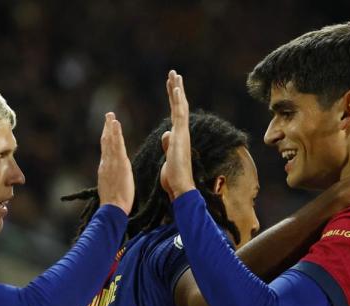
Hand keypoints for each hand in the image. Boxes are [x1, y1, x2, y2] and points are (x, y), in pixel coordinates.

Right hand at [97, 112, 134, 214]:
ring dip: (110, 127)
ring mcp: (111, 162)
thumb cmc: (115, 204)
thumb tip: (116, 178)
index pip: (106, 151)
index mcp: (105, 169)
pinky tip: (115, 123)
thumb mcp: (112, 189)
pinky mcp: (118, 163)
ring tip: (111, 115)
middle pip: (105, 142)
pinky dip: (115, 133)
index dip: (107, 139)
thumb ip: (113, 180)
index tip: (108, 130)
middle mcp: (106, 163)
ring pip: (110, 141)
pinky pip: (117, 145)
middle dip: (106, 128)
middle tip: (108, 115)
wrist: (112, 209)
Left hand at [160, 70, 195, 199]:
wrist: (180, 187)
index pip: (175, 113)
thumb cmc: (174, 176)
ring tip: (175, 74)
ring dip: (178, 90)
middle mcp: (182, 132)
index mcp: (177, 136)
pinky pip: (180, 114)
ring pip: (181, 106)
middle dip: (176, 89)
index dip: (173, 99)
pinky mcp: (181, 135)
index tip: (170, 86)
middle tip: (174, 73)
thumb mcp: (167, 156)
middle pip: (179, 106)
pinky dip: (179, 101)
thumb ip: (168, 143)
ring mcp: (182, 133)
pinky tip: (177, 89)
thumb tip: (166, 133)